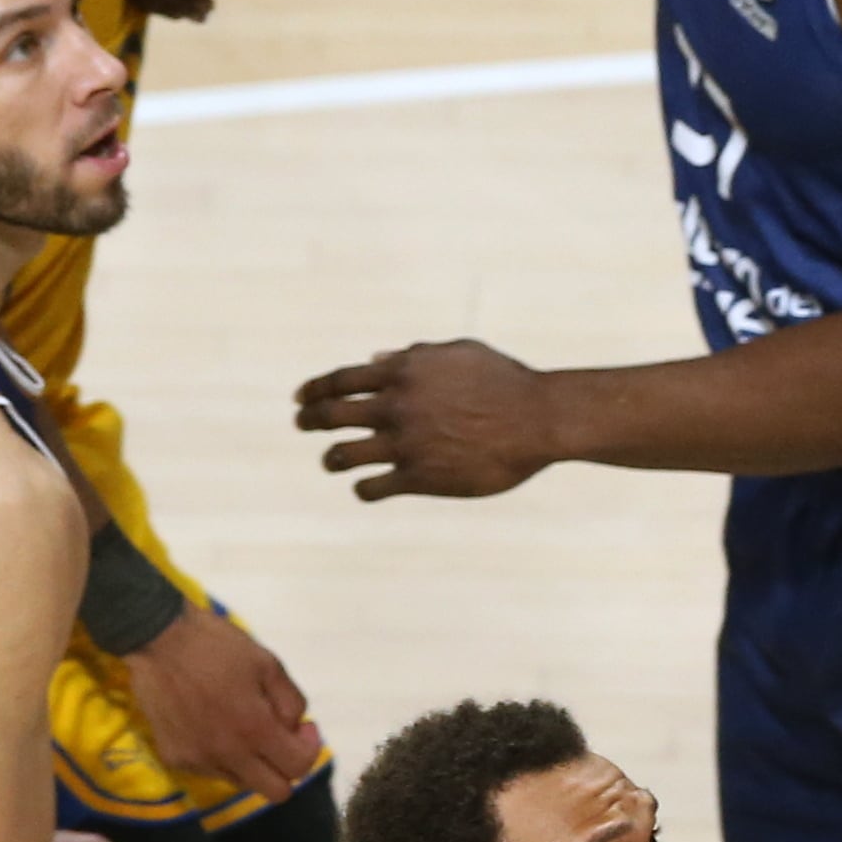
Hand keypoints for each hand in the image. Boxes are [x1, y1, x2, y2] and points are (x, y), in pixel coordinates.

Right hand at [119, 606, 324, 805]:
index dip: (310, 748)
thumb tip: (296, 728)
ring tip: (243, 726)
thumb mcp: (269, 664)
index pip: (299, 767)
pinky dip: (222, 757)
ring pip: (242, 782)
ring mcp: (197, 761)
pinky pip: (211, 771)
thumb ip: (291, 702)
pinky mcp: (173, 757)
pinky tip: (214, 726)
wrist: (158, 641)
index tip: (302, 726)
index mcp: (255, 730)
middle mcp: (226, 755)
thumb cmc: (218, 647)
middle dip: (286, 767)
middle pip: (275, 791)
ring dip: (253, 763)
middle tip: (279, 734)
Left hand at [295, 339, 557, 499]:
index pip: (340, 380)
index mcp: (404, 372)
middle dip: (310, 420)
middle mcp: (396, 406)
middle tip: (305, 425)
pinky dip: (363, 488)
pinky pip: (372, 487)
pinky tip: (367, 487)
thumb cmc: (506, 381)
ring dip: (332, 459)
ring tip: (333, 461)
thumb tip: (376, 358)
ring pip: (342, 455)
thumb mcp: (460, 354)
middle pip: (330, 414)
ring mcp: (406, 444)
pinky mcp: (420, 477)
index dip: (314, 389)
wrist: (539, 420)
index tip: (301, 398)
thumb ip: (416, 356)